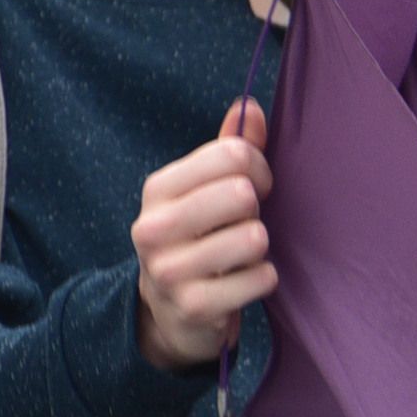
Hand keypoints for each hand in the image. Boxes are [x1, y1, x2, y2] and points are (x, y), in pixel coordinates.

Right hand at [134, 99, 275, 370]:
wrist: (169, 312)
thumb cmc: (198, 237)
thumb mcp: (205, 190)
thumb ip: (230, 147)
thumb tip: (249, 104)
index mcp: (158, 189)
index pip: (233, 154)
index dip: (258, 168)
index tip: (255, 187)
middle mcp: (153, 227)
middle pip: (242, 193)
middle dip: (258, 209)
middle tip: (247, 223)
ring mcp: (169, 270)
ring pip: (254, 238)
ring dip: (259, 248)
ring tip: (239, 255)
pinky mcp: (193, 306)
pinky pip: (261, 278)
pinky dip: (263, 279)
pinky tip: (242, 282)